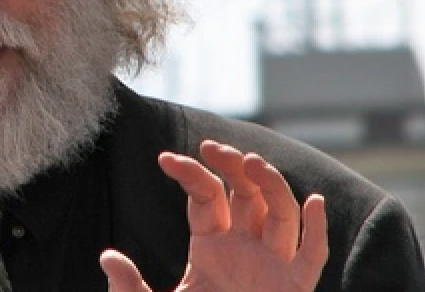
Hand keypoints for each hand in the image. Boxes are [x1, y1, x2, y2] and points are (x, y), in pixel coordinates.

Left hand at [99, 140, 328, 291]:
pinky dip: (317, 230)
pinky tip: (314, 202)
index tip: (165, 159)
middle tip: (212, 147)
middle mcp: (244, 248)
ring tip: (251, 162)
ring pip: (280, 214)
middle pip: (246, 194)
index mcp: (211, 246)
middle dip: (234, 166)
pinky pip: (311, 257)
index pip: (206, 195)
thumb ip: (128, 287)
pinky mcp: (292, 288)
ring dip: (272, 185)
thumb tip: (107, 257)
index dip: (190, 173)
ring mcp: (270, 266)